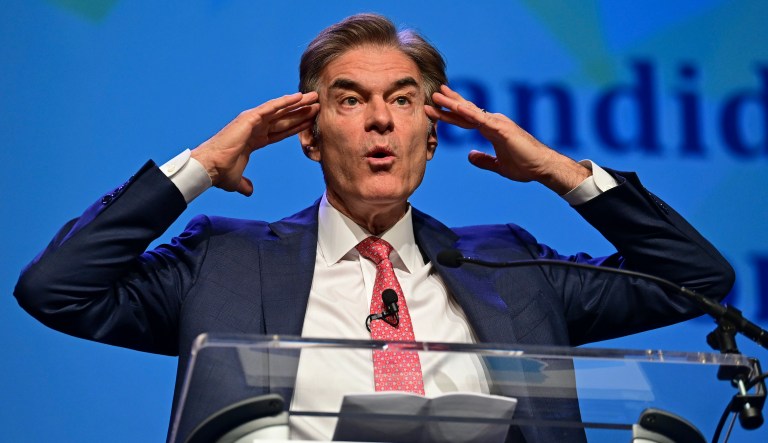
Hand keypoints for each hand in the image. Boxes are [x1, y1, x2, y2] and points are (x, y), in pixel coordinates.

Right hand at [192, 92, 319, 195]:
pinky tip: (298, 97)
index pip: (280, 132)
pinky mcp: (249, 118)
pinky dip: (285, 101)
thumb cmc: (220, 172)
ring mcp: (252, 121)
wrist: (210, 167)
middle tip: (317, 105)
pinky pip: (271, 107)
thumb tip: (249, 191)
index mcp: (254, 140)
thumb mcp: (237, 180)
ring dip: (298, 104)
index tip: (310, 123)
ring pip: (281, 111)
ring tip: (314, 98)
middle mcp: (254, 128)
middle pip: (284, 119)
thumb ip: (245, 184)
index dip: (296, 127)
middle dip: (301, 112)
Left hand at [424, 85, 588, 194]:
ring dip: (453, 104)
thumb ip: (484, 160)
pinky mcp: (503, 129)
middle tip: (434, 93)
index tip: (437, 109)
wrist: (543, 168)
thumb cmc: (526, 166)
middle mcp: (494, 122)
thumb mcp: (499, 165)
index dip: (451, 115)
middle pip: (467, 111)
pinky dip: (469, 113)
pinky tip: (457, 108)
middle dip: (449, 103)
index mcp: (492, 130)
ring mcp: (498, 123)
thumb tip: (470, 155)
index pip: (467, 120)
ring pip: (471, 112)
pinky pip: (482, 119)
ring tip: (438, 96)